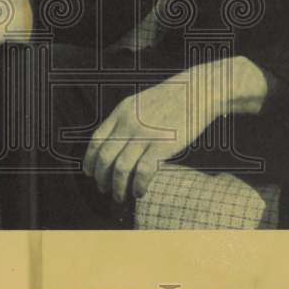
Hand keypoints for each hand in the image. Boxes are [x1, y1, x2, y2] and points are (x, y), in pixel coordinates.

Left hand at [82, 69, 220, 203]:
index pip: (96, 140)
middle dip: (101, 178)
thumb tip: (114, 143)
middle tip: (104, 189)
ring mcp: (145, 134)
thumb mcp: (141, 103)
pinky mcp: (162, 145)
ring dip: (117, 187)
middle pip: (105, 157)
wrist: (198, 91)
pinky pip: (142, 172)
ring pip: (120, 168)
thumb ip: (126, 120)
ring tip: (120, 197)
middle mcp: (129, 123)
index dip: (90, 161)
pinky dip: (138, 186)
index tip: (90, 173)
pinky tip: (139, 192)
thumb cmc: (172, 99)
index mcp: (121, 111)